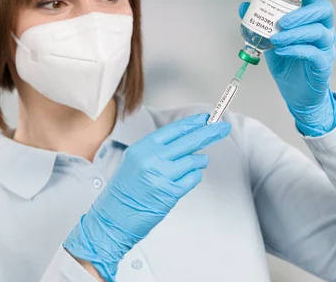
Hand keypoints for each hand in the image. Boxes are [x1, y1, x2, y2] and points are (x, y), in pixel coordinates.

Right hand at [64, 114, 230, 281]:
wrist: (112, 218)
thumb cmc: (124, 191)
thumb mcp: (134, 162)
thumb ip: (157, 150)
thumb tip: (186, 140)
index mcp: (141, 148)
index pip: (173, 130)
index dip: (192, 123)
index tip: (205, 118)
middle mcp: (151, 159)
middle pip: (189, 141)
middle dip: (209, 133)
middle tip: (223, 127)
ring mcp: (161, 176)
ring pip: (193, 160)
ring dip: (199, 162)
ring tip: (196, 164)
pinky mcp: (169, 193)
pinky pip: (192, 179)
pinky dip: (193, 177)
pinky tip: (186, 179)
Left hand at [238, 0, 335, 135]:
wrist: (297, 93)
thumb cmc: (288, 63)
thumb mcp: (270, 40)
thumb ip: (260, 23)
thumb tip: (244, 7)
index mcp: (312, 17)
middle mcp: (324, 28)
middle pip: (323, 9)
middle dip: (301, 13)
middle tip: (281, 21)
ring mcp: (327, 46)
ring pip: (319, 32)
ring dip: (295, 33)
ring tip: (275, 39)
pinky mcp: (324, 64)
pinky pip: (314, 53)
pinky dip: (296, 50)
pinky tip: (281, 51)